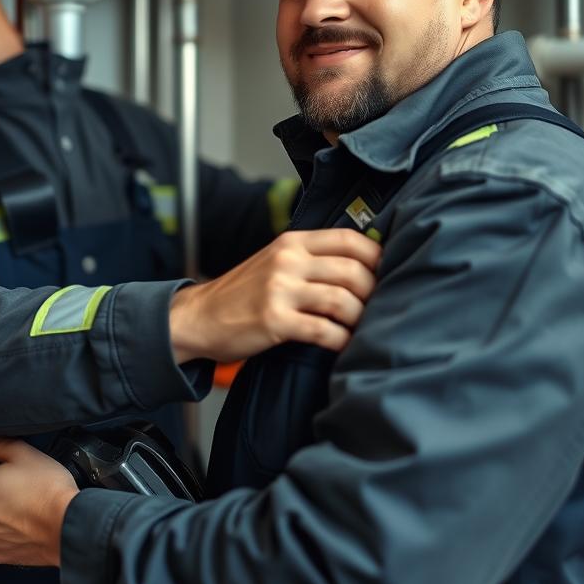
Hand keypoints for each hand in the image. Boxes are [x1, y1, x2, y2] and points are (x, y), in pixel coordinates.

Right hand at [169, 229, 380, 363]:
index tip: (385, 274)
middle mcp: (287, 260)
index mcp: (292, 242)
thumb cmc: (243, 293)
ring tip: (358, 328)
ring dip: (359, 319)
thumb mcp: (275, 261)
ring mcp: (280, 290)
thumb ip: (311, 258)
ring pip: (342, 300)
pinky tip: (342, 345)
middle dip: (373, 293)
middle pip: (353, 270)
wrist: (199, 317)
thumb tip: (363, 267)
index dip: (376, 257)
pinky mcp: (274, 320)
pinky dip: (341, 341)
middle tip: (375, 308)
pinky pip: (324, 331)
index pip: (349, 239)